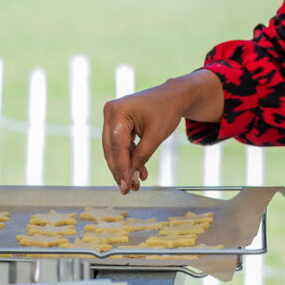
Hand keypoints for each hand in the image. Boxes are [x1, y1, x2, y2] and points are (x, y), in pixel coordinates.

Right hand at [101, 70, 223, 193]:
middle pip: (112, 149)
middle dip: (121, 170)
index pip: (117, 146)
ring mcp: (112, 118)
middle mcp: (110, 113)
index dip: (121, 168)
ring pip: (115, 149)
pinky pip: (121, 144)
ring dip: (125, 166)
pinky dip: (130, 158)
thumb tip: (132, 177)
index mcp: (118, 112)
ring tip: (135, 184)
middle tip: (128, 189)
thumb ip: (142, 156)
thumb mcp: (156, 135)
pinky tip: (139, 172)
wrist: (174, 95)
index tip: (126, 185)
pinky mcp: (118, 123)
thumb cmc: (167, 110)